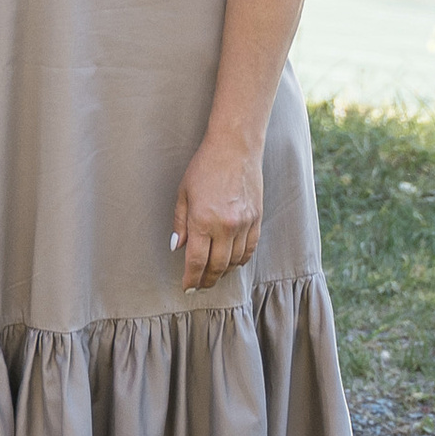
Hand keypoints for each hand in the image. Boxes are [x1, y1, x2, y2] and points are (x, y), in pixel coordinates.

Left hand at [171, 133, 262, 289]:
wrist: (235, 148)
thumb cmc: (204, 167)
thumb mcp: (183, 193)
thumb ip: (180, 223)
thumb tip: (176, 247)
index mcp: (202, 220)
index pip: (196, 261)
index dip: (191, 278)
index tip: (187, 287)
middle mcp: (225, 226)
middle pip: (217, 266)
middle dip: (206, 280)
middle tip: (199, 286)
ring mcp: (244, 224)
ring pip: (235, 261)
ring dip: (223, 272)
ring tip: (213, 275)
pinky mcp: (257, 219)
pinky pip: (250, 249)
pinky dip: (241, 260)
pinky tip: (232, 262)